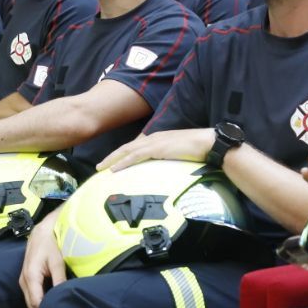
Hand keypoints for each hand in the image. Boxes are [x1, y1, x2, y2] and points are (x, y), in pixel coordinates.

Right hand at [20, 212, 67, 307]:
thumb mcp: (58, 262)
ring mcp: (23, 280)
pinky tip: (50, 300)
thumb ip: (59, 280)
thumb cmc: (50, 244)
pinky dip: (39, 299)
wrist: (42, 232)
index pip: (35, 303)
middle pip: (31, 305)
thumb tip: (62, 297)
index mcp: (30, 277)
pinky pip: (31, 295)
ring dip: (40, 306)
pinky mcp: (26, 279)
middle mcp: (24, 280)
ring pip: (30, 301)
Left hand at [96, 128, 213, 171]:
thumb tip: (166, 168)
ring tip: (101, 168)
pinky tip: (114, 169)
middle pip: (127, 148)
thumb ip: (170, 158)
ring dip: (113, 160)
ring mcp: (154, 142)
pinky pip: (136, 156)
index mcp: (158, 139)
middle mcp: (153, 138)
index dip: (122, 155)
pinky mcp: (157, 148)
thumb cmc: (198, 149)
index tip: (112, 163)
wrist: (208, 143)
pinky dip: (123, 163)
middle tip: (99, 166)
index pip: (135, 147)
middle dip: (112, 157)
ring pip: (127, 151)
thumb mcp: (179, 154)